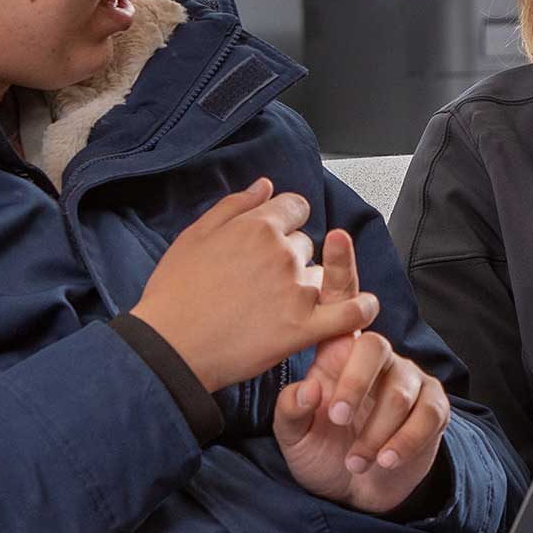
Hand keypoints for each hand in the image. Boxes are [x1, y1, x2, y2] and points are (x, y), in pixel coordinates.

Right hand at [132, 179, 377, 391]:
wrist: (169, 347)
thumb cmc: (174, 293)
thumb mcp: (195, 235)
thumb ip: (234, 205)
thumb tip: (266, 185)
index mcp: (256, 226)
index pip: (295, 207)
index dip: (285, 221)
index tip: (274, 239)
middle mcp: (282, 253)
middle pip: (305, 243)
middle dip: (290, 257)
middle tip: (262, 282)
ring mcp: (296, 290)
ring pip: (322, 276)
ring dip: (308, 287)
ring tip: (278, 307)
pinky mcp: (303, 327)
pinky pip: (349, 313)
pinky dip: (360, 309)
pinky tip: (362, 307)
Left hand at [273, 228, 449, 513]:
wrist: (358, 492)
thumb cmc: (323, 450)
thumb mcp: (293, 436)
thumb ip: (291, 411)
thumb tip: (305, 388)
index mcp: (337, 355)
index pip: (340, 305)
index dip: (339, 269)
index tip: (334, 236)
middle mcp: (374, 360)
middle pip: (372, 346)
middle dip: (355, 382)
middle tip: (336, 415)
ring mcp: (406, 382)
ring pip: (400, 386)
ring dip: (376, 426)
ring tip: (355, 457)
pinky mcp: (431, 409)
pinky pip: (426, 414)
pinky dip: (404, 440)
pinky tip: (384, 459)